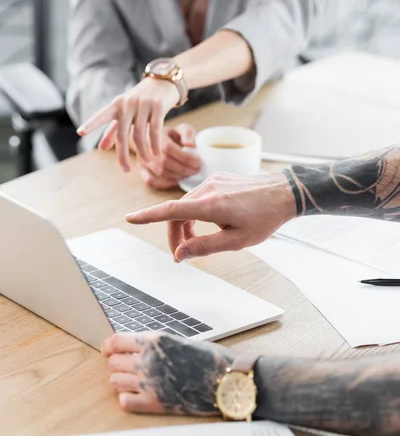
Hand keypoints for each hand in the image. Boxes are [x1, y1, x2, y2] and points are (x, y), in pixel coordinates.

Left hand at [77, 77, 179, 171]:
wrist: (164, 82)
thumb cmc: (141, 100)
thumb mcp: (125, 113)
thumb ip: (113, 130)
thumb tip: (100, 149)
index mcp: (116, 105)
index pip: (101, 115)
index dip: (91, 124)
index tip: (80, 132)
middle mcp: (128, 103)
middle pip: (122, 134)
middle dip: (122, 154)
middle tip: (125, 170)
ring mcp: (143, 104)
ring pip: (140, 134)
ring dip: (143, 152)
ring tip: (148, 162)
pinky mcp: (158, 106)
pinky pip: (156, 130)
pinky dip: (156, 145)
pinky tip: (157, 155)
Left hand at [102, 331, 233, 414]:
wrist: (228, 382)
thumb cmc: (211, 359)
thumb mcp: (182, 342)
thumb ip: (158, 345)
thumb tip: (137, 348)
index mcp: (156, 341)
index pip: (117, 342)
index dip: (109, 346)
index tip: (107, 350)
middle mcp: (148, 361)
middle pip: (113, 363)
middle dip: (118, 364)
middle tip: (128, 366)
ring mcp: (150, 383)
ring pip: (116, 381)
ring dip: (122, 380)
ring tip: (135, 381)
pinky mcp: (155, 403)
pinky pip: (125, 401)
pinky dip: (128, 397)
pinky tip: (138, 395)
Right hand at [126, 172, 295, 260]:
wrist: (286, 193)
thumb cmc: (265, 218)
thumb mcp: (236, 241)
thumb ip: (204, 247)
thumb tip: (180, 254)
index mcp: (211, 205)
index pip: (170, 211)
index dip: (147, 216)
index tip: (130, 218)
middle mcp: (208, 189)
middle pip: (177, 212)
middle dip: (175, 235)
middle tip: (181, 256)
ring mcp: (213, 181)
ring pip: (187, 205)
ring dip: (186, 224)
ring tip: (197, 242)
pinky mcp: (219, 178)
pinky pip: (198, 197)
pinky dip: (196, 213)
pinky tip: (211, 224)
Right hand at [136, 123, 199, 189]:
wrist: (155, 139)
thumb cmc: (171, 136)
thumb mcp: (182, 129)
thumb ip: (188, 134)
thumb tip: (191, 145)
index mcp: (156, 136)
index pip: (169, 148)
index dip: (184, 158)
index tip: (197, 163)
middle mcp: (146, 148)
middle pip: (165, 163)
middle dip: (183, 169)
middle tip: (196, 171)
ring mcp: (142, 160)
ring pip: (160, 172)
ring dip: (177, 176)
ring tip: (188, 175)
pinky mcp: (141, 170)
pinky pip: (150, 181)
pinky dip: (164, 184)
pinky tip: (175, 181)